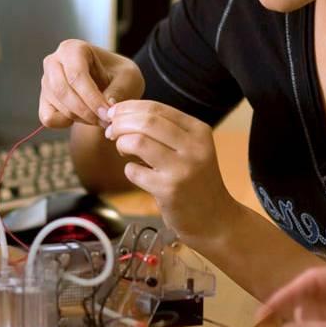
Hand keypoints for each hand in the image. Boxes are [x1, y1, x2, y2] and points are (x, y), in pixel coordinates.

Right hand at [39, 40, 144, 128]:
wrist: (110, 83)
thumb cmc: (118, 76)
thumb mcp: (128, 78)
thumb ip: (119, 91)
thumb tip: (107, 106)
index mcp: (73, 48)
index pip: (76, 75)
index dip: (92, 98)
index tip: (107, 114)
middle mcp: (54, 61)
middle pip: (63, 91)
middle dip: (86, 111)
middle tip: (106, 122)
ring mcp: (46, 81)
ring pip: (57, 106)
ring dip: (81, 118)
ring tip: (100, 118)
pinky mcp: (44, 100)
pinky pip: (48, 118)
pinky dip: (65, 123)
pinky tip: (83, 118)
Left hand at [104, 100, 238, 241]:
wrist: (214, 218)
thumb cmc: (196, 180)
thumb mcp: (192, 148)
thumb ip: (165, 130)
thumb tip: (121, 114)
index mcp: (199, 131)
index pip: (157, 108)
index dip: (129, 108)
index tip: (114, 113)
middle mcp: (194, 147)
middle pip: (146, 121)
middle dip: (120, 123)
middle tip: (111, 131)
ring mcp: (182, 169)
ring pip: (138, 142)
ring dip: (121, 143)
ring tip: (123, 150)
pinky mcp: (169, 190)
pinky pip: (134, 171)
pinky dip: (129, 169)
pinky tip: (137, 173)